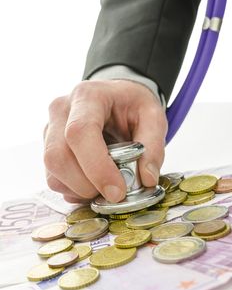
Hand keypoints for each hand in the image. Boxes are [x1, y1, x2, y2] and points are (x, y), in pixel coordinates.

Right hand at [44, 80, 167, 202]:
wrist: (116, 98)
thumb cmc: (131, 105)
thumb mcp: (153, 116)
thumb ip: (153, 146)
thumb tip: (146, 179)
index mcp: (88, 96)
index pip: (80, 133)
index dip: (96, 167)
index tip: (117, 192)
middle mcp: (61, 111)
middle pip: (58, 157)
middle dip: (86, 186)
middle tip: (114, 193)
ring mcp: (50, 131)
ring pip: (53, 173)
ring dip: (80, 191)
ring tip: (105, 187)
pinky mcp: (48, 149)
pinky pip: (53, 180)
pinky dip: (74, 191)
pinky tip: (93, 184)